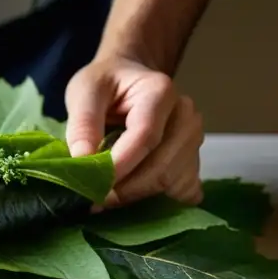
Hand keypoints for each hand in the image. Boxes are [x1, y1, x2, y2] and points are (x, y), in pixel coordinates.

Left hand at [64, 52, 204, 206]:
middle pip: (162, 167)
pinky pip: (183, 191)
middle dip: (126, 190)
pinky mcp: (194, 160)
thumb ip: (82, 123)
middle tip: (93, 199)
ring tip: (108, 194)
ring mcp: (194, 139)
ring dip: (137, 197)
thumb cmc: (106, 83)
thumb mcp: (84, 91)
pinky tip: (132, 192)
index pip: (145, 137)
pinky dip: (157, 200)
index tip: (92, 185)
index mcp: (160, 92)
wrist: (129, 78)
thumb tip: (82, 159)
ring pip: (172, 183)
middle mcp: (186, 116)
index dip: (119, 166)